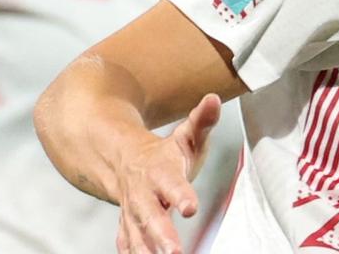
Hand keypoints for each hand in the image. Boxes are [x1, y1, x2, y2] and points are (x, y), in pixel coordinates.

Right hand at [114, 93, 221, 253]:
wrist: (124, 161)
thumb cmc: (165, 154)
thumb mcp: (186, 135)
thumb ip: (202, 121)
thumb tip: (214, 99)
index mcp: (160, 170)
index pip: (171, 183)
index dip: (180, 195)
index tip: (190, 208)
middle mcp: (143, 193)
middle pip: (151, 215)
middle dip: (161, 235)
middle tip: (175, 252)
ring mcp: (132, 211)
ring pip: (136, 234)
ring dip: (147, 251)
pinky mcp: (127, 226)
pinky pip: (127, 243)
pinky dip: (133, 253)